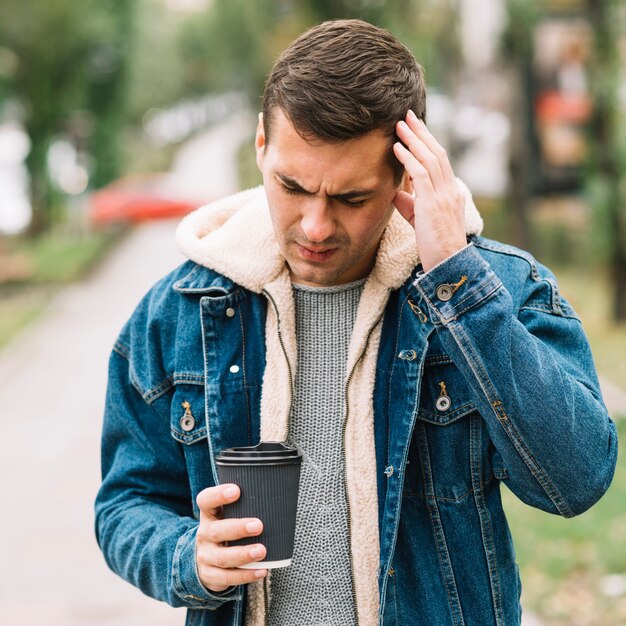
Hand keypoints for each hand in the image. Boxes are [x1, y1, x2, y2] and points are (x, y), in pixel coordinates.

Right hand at [195, 484, 267, 591]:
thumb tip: (279, 494)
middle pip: (217, 530)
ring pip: (223, 557)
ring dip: (243, 554)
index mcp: (209, 515)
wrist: (206, 560)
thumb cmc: (226, 530)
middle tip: (258, 525)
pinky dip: (245, 575)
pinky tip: (261, 571)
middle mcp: (205, 534)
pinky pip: (227, 577)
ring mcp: (205, 556)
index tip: (236, 490)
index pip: (206, 500)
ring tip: (262, 551)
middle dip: (238, 528)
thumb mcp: (228, 516)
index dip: (218, 495)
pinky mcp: (210, 575)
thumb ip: (245, 506)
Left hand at [392, 110, 466, 271]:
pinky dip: (409, 159)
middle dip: (421, 132)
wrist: (448, 264)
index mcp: (451, 192)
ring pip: (430, 159)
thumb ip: (410, 205)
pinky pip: (421, 175)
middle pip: (437, 153)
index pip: (440, 161)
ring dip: (414, 140)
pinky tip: (397, 148)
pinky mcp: (433, 204)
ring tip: (399, 125)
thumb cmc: (434, 247)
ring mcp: (444, 196)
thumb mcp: (421, 221)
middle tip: (407, 115)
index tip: (414, 128)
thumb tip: (396, 192)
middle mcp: (451, 190)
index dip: (427, 142)